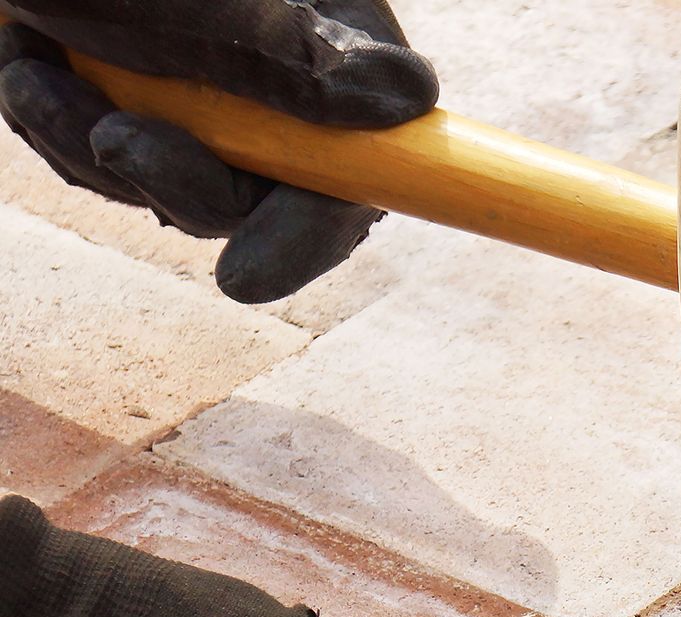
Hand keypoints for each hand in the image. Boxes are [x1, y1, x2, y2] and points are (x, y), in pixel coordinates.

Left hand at [0, 0, 437, 301]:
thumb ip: (294, 52)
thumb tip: (406, 98)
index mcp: (327, 37)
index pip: (360, 159)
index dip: (308, 231)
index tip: (242, 277)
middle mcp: (279, 70)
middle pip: (261, 189)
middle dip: (178, 183)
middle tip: (114, 140)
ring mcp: (207, 89)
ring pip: (177, 184)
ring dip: (95, 152)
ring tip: (36, 77)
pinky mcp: (137, 95)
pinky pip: (114, 163)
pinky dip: (65, 132)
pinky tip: (31, 69)